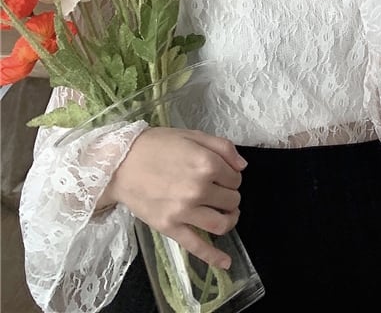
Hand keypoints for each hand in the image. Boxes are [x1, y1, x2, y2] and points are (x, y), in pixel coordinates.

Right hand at [99, 127, 245, 268]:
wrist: (120, 163)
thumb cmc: (157, 146)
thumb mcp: (193, 135)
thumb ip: (223, 147)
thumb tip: (243, 166)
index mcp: (207, 163)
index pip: (236, 178)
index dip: (231, 176)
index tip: (221, 174)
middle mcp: (199, 189)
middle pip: (232, 200)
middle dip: (229, 195)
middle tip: (218, 190)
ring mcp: (184, 211)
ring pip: (221, 223)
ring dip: (229, 219)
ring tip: (225, 214)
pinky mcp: (170, 228)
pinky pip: (196, 246)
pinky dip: (214, 257)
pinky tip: (226, 263)